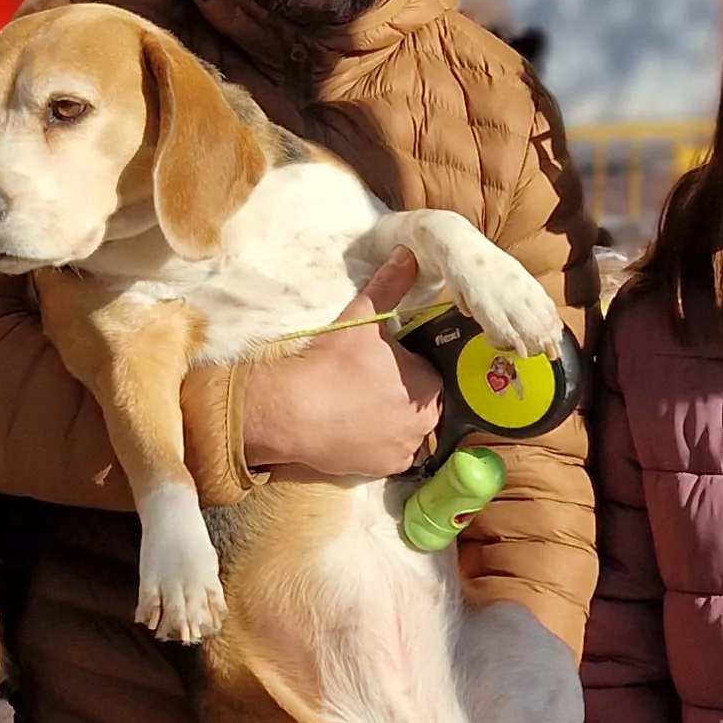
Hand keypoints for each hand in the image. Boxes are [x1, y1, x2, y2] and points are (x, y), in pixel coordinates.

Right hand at [239, 253, 443, 480]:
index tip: (382, 361)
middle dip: (403, 393)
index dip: (406, 364)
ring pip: (408, 430)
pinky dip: (379, 444)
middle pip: (422, 402)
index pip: (428, 370)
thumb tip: (408, 253)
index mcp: (429, 382)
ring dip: (393, 420)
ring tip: (360, 407)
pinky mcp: (385, 468)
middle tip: (369, 382)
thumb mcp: (362, 316)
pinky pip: (391, 455)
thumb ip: (390, 285)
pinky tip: (357, 429)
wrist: (294, 411)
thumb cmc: (331, 363)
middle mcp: (426, 420)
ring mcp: (406, 448)